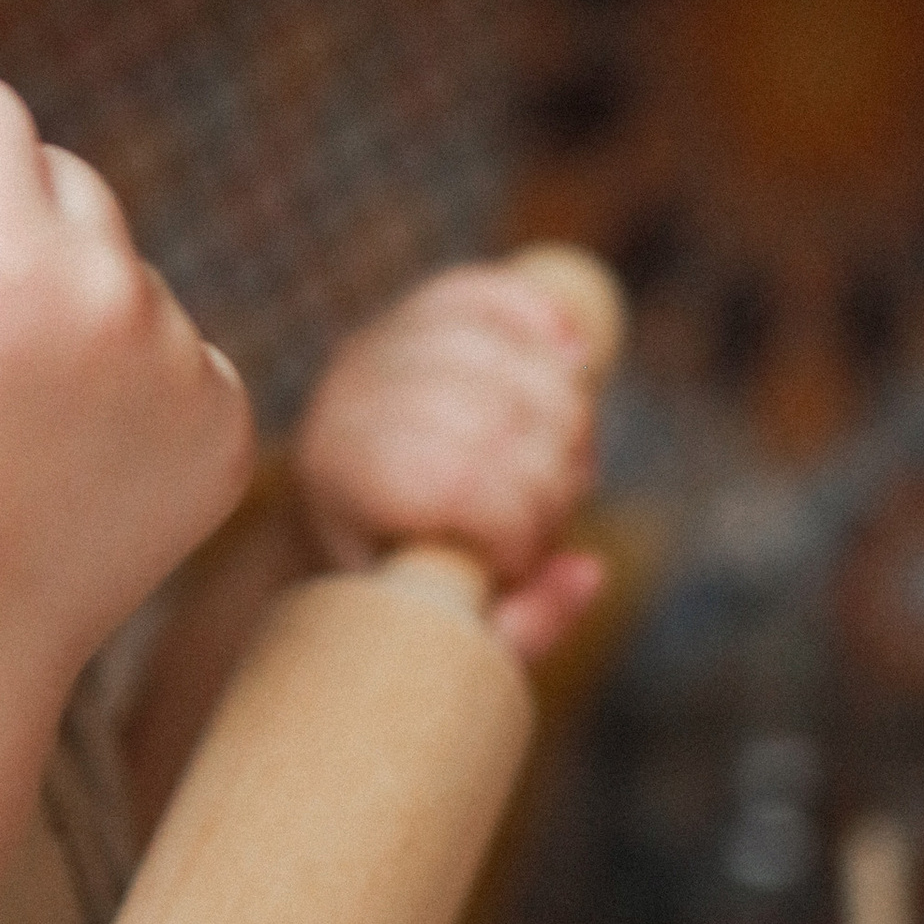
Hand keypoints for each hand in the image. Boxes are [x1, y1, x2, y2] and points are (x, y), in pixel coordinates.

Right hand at [0, 75, 253, 693]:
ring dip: (71, 306)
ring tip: (8, 418)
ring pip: (122, 263)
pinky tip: (67, 457)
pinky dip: (127, 383)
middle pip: (65, 174)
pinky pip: (175, 343)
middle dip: (7, 226)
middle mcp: (108, 297)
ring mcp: (180, 367)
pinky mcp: (227, 426)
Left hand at [291, 262, 603, 661]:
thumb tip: (590, 571)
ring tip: (560, 452)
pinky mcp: (399, 316)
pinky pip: (483, 293)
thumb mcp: (446, 630)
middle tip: (555, 503)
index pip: (471, 488)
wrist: (333, 515)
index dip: (525, 524)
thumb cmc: (398, 582)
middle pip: (502, 415)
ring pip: (505, 355)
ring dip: (562, 404)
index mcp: (348, 482)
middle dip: (554, 468)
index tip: (521, 556)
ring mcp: (373, 351)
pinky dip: (536, 317)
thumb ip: (524, 623)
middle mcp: (349, 402)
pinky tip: (564, 351)